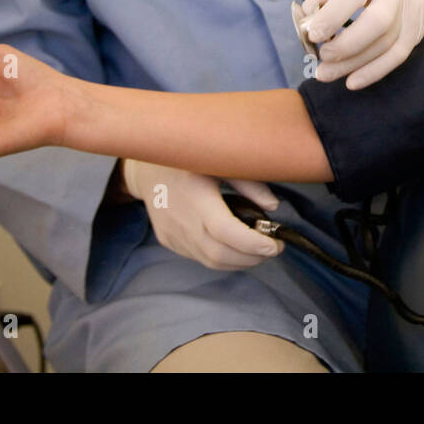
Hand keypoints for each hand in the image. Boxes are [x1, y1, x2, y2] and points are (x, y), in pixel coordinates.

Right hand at [121, 161, 283, 267]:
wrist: (147, 169)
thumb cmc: (190, 161)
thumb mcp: (222, 162)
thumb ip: (249, 184)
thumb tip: (273, 207)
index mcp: (195, 195)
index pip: (224, 231)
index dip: (252, 243)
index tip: (275, 244)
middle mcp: (181, 219)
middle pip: (219, 254)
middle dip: (253, 257)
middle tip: (274, 248)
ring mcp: (172, 234)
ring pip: (210, 261)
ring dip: (240, 262)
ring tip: (260, 250)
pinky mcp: (168, 241)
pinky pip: (199, 257)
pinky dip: (223, 258)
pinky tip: (236, 247)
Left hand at [299, 0, 423, 89]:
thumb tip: (308, 18)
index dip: (331, 16)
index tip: (312, 34)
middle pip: (376, 22)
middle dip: (346, 45)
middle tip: (322, 56)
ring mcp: (410, 13)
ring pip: (385, 44)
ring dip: (353, 64)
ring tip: (325, 73)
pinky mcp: (417, 30)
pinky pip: (397, 56)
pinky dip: (374, 72)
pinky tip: (352, 81)